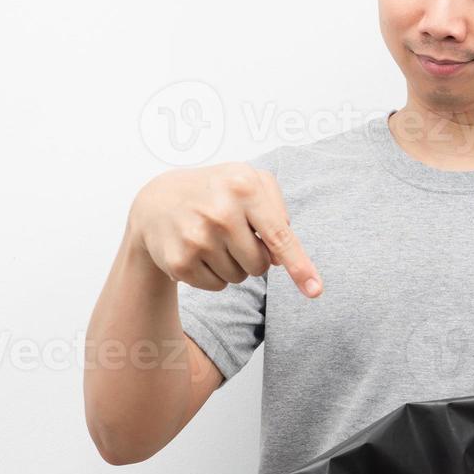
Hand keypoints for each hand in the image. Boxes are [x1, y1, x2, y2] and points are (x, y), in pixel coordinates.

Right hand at [128, 162, 322, 297]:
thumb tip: (279, 259)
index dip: (299, 265)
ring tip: (212, 238)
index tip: (315, 290)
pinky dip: (213, 274)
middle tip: (232, 233)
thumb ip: (278, 212)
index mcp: (243, 185)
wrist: (157, 201)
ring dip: (232, 265)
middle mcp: (220, 211)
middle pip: (260, 264)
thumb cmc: (216, 191)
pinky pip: (217, 286)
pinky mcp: (180, 261)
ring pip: (239, 277)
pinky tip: (197, 250)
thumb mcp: (250, 182)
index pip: (279, 235)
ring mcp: (197, 238)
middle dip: (253, 256)